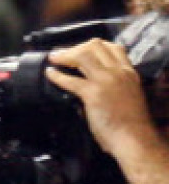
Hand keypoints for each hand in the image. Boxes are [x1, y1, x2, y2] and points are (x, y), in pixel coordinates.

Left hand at [46, 39, 166, 164]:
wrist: (133, 138)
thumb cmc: (129, 124)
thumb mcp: (125, 97)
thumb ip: (110, 88)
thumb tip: (87, 88)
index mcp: (129, 72)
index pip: (113, 47)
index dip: (92, 46)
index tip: (79, 50)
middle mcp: (119, 72)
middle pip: (95, 46)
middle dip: (75, 47)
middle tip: (61, 55)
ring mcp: (107, 80)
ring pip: (83, 55)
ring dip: (64, 56)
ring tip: (54, 59)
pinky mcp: (93, 93)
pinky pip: (71, 79)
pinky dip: (57, 75)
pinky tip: (50, 74)